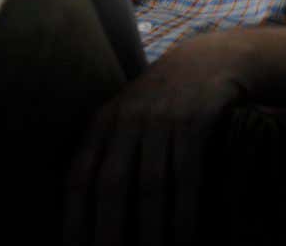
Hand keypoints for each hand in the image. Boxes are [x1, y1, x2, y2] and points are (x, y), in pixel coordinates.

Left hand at [62, 30, 256, 245]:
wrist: (210, 58)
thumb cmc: (162, 101)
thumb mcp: (125, 115)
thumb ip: (105, 152)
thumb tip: (84, 212)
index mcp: (103, 122)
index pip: (79, 176)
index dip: (74, 217)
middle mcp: (128, 118)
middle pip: (112, 184)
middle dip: (108, 230)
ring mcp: (162, 118)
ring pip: (151, 184)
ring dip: (150, 230)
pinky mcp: (196, 118)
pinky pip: (187, 173)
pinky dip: (185, 210)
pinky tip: (185, 238)